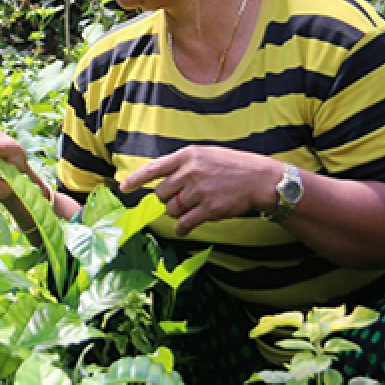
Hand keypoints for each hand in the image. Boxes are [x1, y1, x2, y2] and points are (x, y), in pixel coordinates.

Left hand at [119, 145, 281, 235]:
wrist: (261, 179)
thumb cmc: (232, 166)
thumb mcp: (205, 155)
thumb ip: (183, 165)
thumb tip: (161, 179)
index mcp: (187, 156)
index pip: (154, 168)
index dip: (136, 179)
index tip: (123, 188)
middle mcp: (191, 172)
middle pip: (161, 193)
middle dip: (167, 199)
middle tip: (181, 198)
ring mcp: (200, 191)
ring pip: (172, 209)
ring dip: (177, 212)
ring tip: (192, 207)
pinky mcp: (209, 209)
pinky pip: (185, 223)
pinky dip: (181, 229)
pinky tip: (183, 229)